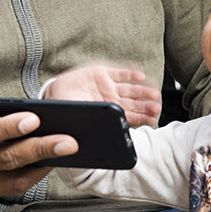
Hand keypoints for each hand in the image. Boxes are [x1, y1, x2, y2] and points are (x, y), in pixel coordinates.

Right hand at [0, 78, 77, 199]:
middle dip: (37, 148)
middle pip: (3, 159)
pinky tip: (52, 159)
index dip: (7, 128)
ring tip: (66, 149)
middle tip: (67, 140)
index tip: (34, 118)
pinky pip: (15, 186)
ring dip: (42, 163)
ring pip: (13, 177)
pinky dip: (36, 174)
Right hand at [42, 64, 161, 127]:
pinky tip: (140, 76)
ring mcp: (107, 85)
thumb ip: (95, 126)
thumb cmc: (69, 111)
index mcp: (108, 113)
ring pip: (129, 88)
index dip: (142, 118)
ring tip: (154, 94)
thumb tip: (106, 139)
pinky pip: (119, 73)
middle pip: (133, 102)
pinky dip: (129, 73)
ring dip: (142, 91)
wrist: (54, 95)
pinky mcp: (101, 72)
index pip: (129, 116)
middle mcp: (111, 99)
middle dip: (145, 105)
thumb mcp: (82, 121)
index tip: (154, 120)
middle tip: (156, 107)